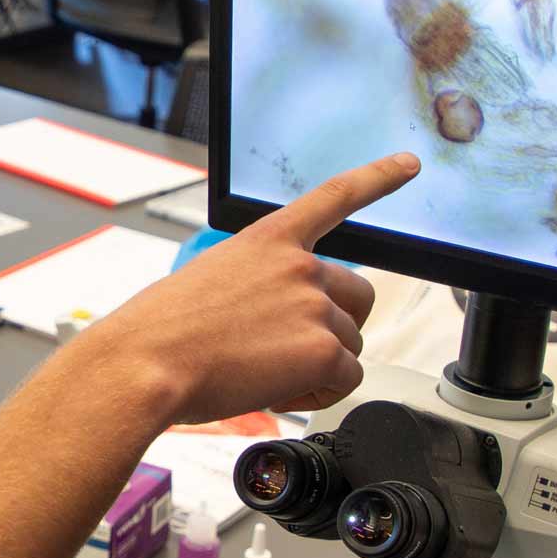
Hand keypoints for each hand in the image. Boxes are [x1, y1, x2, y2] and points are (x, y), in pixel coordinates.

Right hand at [80, 154, 419, 424]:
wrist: (147, 362)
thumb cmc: (161, 331)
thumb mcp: (209, 280)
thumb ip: (258, 285)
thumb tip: (277, 325)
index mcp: (268, 239)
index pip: (335, 196)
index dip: (379, 177)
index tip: (409, 163)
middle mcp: (299, 265)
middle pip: (359, 298)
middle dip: (336, 327)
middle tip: (293, 350)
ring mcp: (313, 305)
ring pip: (349, 345)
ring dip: (317, 367)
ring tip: (263, 375)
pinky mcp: (321, 349)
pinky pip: (345, 379)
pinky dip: (316, 394)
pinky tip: (274, 392)